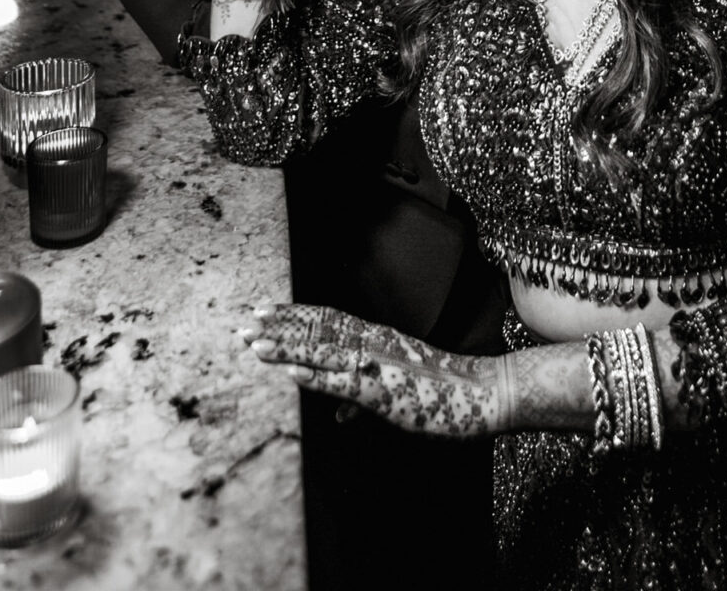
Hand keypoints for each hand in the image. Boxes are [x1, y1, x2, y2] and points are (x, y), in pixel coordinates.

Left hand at [241, 303, 510, 439]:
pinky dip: (316, 376)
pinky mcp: (384, 391)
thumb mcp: (394, 391)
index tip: (262, 312)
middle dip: (279, 328)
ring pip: (324, 351)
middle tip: (245, 324)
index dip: (292, 315)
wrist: (481, 393)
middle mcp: (372, 343)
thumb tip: (339, 414)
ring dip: (287, 347)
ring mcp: (377, 364)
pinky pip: (344, 383)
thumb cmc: (440, 392)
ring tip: (256, 344)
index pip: (325, 320)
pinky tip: (293, 372)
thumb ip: (361, 399)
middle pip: (318, 329)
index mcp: (375, 338)